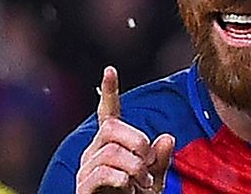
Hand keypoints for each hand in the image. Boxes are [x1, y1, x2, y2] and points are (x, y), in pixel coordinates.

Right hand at [76, 67, 174, 192]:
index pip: (108, 114)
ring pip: (110, 152)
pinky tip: (128, 188)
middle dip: (137, 143)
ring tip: (142, 183)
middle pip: (112, 129)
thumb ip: (161, 159)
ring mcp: (85, 170)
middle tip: (148, 164)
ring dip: (134, 167)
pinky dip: (123, 180)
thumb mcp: (155, 179)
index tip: (110, 70)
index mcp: (111, 145)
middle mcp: (93, 152)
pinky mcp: (82, 189)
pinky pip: (102, 173)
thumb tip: (168, 137)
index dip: (109, 92)